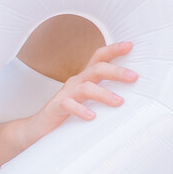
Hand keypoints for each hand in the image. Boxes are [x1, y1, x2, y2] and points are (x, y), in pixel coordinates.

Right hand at [13, 41, 136, 146]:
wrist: (37, 128)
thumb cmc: (69, 115)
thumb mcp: (89, 102)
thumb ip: (106, 96)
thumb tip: (134, 98)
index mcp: (84, 78)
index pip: (99, 58)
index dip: (113, 50)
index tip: (130, 45)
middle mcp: (75, 82)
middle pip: (96, 69)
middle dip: (116, 71)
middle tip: (134, 77)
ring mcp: (65, 94)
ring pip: (85, 88)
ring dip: (103, 93)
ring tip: (119, 102)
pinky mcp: (56, 108)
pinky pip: (68, 105)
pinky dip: (80, 110)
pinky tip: (91, 117)